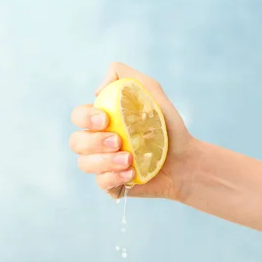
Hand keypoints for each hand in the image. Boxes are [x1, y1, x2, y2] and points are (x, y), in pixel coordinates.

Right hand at [69, 62, 195, 199]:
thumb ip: (124, 77)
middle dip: (94, 142)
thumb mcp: (151, 92)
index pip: (78, 116)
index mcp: (101, 121)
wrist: (186, 159)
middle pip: (76, 142)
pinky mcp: (112, 185)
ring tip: (129, 159)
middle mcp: (97, 143)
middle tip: (118, 141)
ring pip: (84, 164)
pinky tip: (131, 173)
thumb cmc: (167, 127)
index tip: (105, 119)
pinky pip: (100, 183)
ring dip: (105, 161)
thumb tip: (97, 90)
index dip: (85, 118)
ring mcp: (103, 165)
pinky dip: (114, 177)